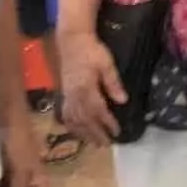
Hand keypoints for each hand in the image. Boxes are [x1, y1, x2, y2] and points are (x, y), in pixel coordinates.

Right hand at [60, 32, 124, 147]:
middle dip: (96, 133)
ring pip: (75, 119)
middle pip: (85, 119)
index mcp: (86, 87)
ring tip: (94, 143)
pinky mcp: (64, 93)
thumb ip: (113, 83)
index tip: (117, 132)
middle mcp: (74, 95)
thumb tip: (123, 101)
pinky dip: (71, 125)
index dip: (107, 123)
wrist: (72, 41)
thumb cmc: (92, 50)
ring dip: (84, 133)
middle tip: (106, 144)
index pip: (98, 110)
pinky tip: (76, 132)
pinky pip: (65, 113)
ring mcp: (67, 95)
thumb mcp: (106, 64)